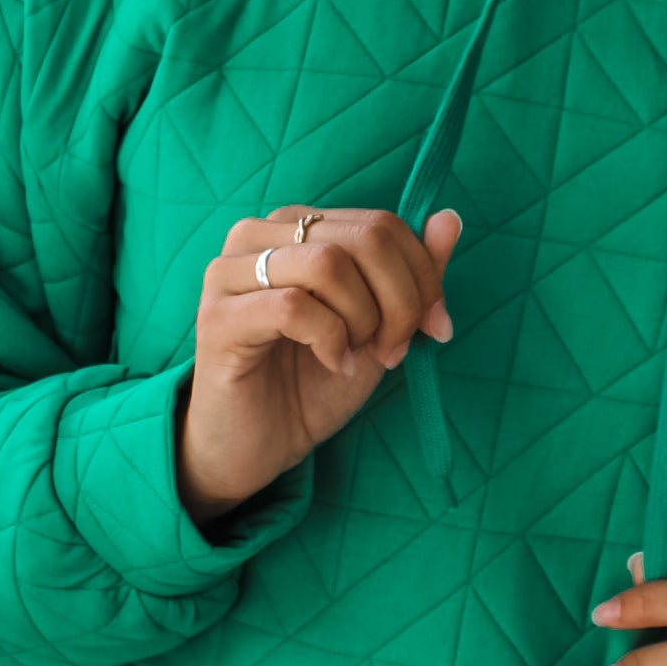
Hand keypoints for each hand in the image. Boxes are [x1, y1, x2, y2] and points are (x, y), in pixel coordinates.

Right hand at [177, 203, 463, 524]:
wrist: (257, 446)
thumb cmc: (313, 383)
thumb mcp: (380, 326)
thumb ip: (411, 274)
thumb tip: (449, 219)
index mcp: (296, 226)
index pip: (380, 223)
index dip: (423, 275)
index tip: (435, 327)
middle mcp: (257, 236)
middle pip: (363, 238)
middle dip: (400, 300)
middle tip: (394, 349)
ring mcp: (229, 272)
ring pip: (328, 264)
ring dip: (363, 319)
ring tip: (357, 356)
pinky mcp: (217, 318)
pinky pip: (293, 306)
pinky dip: (329, 338)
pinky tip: (331, 363)